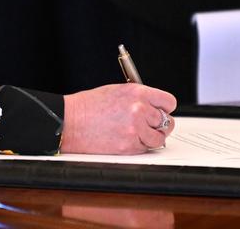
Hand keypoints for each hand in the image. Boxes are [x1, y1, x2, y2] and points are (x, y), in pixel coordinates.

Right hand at [60, 83, 177, 154]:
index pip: (168, 102)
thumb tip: (155, 108)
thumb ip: (139, 98)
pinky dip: (139, 146)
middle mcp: (139, 109)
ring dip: (151, 137)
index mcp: (137, 92)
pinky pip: (145, 148)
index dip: (165, 108)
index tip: (161, 111)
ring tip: (136, 133)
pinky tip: (126, 138)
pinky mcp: (129, 146)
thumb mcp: (118, 91)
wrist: (71, 121)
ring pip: (159, 138)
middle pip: (167, 121)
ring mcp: (135, 129)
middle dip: (158, 124)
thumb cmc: (90, 106)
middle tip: (148, 125)